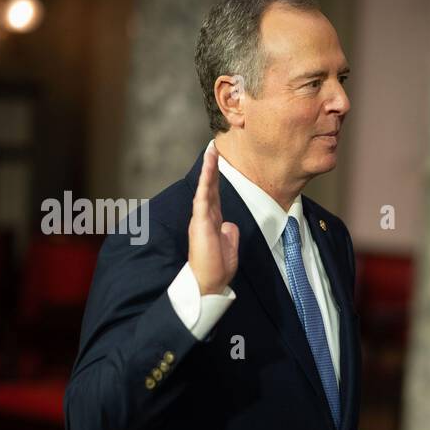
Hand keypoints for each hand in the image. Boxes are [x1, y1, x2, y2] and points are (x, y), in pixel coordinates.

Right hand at [189, 141, 239, 294]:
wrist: (210, 281)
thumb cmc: (217, 267)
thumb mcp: (229, 246)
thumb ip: (229, 234)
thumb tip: (230, 225)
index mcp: (212, 221)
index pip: (215, 195)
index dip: (217, 179)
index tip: (218, 163)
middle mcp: (205, 216)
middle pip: (209, 187)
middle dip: (212, 168)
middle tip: (213, 148)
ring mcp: (201, 218)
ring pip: (205, 188)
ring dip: (208, 170)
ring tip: (211, 151)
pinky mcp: (200, 222)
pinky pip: (203, 198)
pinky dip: (205, 183)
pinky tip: (208, 170)